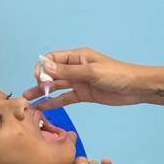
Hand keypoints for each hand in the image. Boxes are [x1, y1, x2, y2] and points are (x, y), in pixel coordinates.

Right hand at [24, 47, 143, 110]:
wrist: (135, 88)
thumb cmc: (116, 75)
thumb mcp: (91, 71)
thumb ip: (68, 71)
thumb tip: (45, 67)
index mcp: (77, 56)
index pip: (52, 59)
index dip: (43, 67)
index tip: (41, 78)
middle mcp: (75, 68)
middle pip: (52, 73)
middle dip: (41, 81)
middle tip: (37, 91)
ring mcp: (78, 81)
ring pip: (56, 86)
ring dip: (43, 92)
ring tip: (28, 100)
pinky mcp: (83, 94)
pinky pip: (65, 97)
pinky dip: (54, 102)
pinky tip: (43, 106)